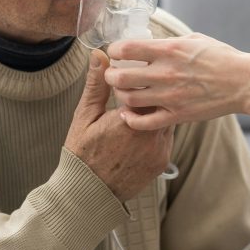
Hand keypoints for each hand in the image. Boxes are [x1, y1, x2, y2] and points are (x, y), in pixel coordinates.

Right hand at [64, 50, 173, 200]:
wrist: (88, 194)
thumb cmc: (82, 154)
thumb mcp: (85, 116)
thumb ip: (97, 85)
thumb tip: (100, 55)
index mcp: (129, 119)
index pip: (148, 87)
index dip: (143, 80)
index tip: (137, 76)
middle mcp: (149, 135)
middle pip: (162, 102)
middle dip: (153, 96)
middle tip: (143, 90)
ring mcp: (159, 150)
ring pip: (167, 120)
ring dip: (157, 113)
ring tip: (143, 110)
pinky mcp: (162, 162)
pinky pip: (167, 138)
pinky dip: (159, 132)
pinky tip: (143, 131)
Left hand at [105, 33, 249, 129]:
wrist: (242, 82)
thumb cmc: (221, 57)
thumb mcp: (193, 39)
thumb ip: (168, 42)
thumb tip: (147, 43)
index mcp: (169, 50)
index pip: (126, 49)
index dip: (114, 50)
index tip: (115, 53)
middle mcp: (166, 73)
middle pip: (120, 77)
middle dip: (111, 75)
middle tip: (113, 74)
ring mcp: (171, 97)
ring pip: (129, 100)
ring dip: (120, 95)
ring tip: (123, 92)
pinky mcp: (177, 115)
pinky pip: (145, 122)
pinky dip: (130, 119)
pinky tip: (128, 113)